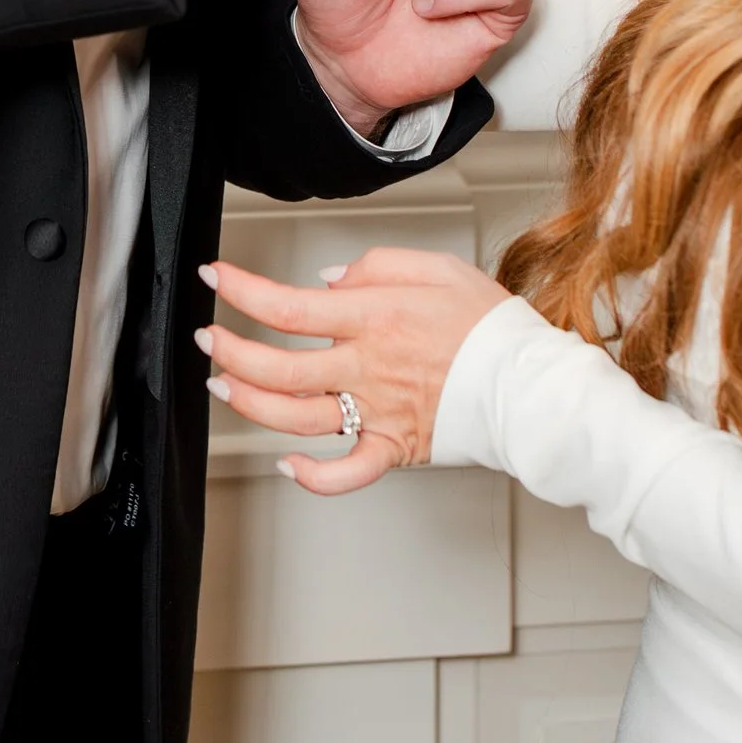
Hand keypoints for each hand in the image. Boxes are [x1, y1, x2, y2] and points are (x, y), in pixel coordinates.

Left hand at [199, 244, 509, 493]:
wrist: (532, 384)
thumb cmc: (492, 328)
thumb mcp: (437, 268)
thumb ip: (377, 265)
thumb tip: (329, 280)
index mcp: (375, 318)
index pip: (288, 305)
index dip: (241, 290)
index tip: (216, 276)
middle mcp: (368, 367)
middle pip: (278, 365)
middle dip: (230, 350)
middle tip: (209, 337)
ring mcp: (377, 412)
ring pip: (295, 416)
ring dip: (249, 403)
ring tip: (224, 386)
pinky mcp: (394, 448)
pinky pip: (346, 474)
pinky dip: (312, 477)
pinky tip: (287, 464)